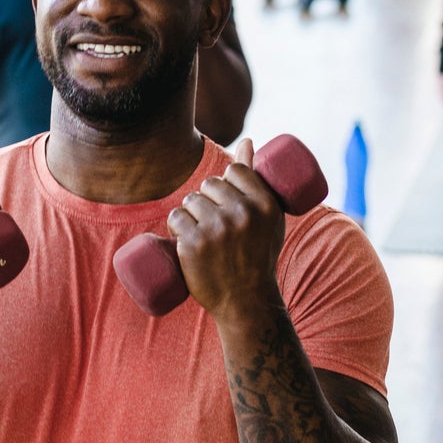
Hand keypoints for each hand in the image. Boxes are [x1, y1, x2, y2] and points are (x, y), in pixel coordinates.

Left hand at [167, 139, 286, 322]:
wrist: (246, 302)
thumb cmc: (257, 256)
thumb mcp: (267, 219)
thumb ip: (257, 179)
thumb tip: (246, 140)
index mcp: (265, 204)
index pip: (235, 171)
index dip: (226, 182)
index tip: (226, 201)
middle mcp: (243, 213)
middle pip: (210, 184)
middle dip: (206, 199)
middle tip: (212, 221)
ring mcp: (217, 228)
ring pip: (190, 200)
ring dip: (189, 213)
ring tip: (199, 232)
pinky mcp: (194, 243)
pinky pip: (175, 217)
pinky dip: (175, 226)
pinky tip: (183, 237)